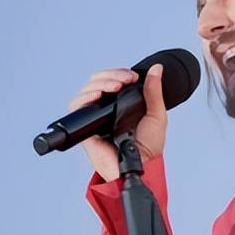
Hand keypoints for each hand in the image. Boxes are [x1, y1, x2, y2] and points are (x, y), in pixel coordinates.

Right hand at [65, 63, 168, 181]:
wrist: (142, 166)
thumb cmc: (149, 146)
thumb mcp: (156, 114)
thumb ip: (154, 92)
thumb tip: (157, 69)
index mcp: (120, 104)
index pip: (111, 80)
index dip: (118, 74)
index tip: (133, 77)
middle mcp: (105, 109)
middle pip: (96, 82)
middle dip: (110, 76)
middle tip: (126, 80)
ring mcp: (95, 117)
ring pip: (86, 91)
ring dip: (99, 83)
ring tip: (115, 86)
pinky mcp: (86, 128)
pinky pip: (77, 108)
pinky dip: (84, 98)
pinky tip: (97, 95)